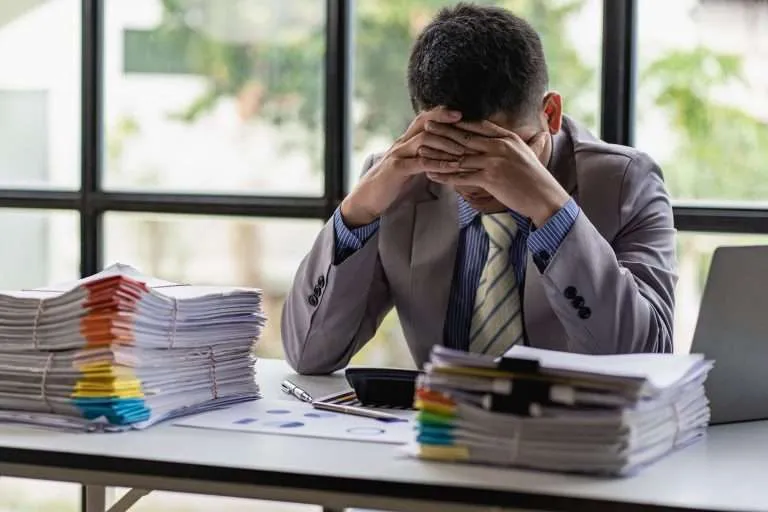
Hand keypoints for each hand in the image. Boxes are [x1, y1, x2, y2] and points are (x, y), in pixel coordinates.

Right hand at [340, 107, 469, 226]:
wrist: (367, 199)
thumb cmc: (391, 183)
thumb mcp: (410, 166)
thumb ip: (423, 157)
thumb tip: (445, 155)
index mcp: (405, 141)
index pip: (424, 119)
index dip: (441, 113)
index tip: (462, 113)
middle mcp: (401, 144)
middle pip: (424, 122)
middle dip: (445, 119)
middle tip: (465, 120)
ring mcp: (398, 155)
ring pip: (424, 139)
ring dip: (446, 143)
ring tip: (464, 149)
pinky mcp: (396, 169)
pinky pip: (420, 162)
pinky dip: (438, 163)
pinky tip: (453, 166)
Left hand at [422, 120, 569, 226]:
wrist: (545, 197)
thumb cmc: (535, 179)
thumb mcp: (525, 154)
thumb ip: (509, 145)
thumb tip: (497, 139)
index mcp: (508, 138)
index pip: (478, 126)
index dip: (459, 122)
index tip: (445, 118)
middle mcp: (500, 146)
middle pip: (465, 137)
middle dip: (444, 132)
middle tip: (426, 127)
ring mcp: (494, 161)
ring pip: (460, 156)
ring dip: (438, 153)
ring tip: (421, 151)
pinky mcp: (490, 178)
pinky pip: (461, 176)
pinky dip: (445, 175)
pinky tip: (432, 174)